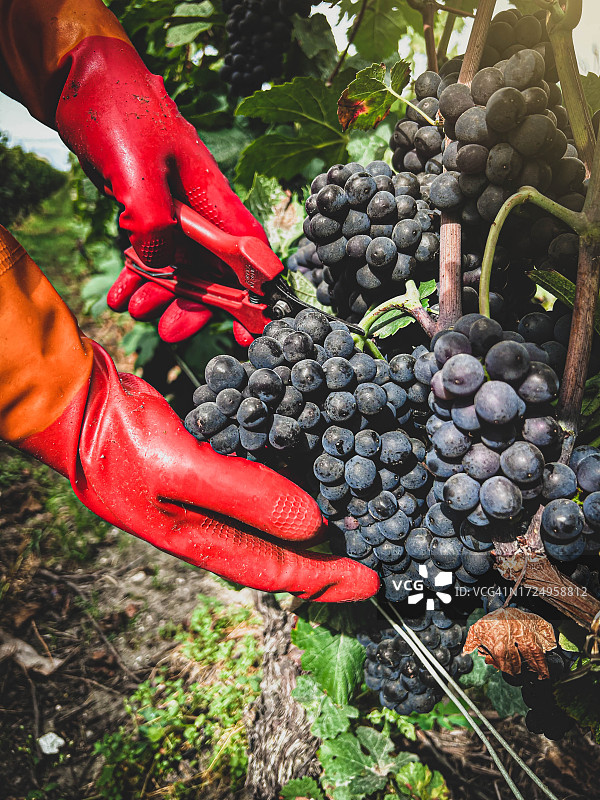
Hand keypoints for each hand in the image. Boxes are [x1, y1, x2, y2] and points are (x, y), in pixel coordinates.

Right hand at [21, 341, 379, 601]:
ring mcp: (205, 496)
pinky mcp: (206, 464)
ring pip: (270, 519)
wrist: (76, 404)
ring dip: (311, 521)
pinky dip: (290, 481)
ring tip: (352, 512)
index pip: (275, 571)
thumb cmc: (115, 442)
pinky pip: (258, 482)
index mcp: (200, 540)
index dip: (326, 579)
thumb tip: (311, 525)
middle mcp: (207, 525)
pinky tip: (310, 466)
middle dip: (326, 559)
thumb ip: (245, 496)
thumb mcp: (181, 470)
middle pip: (278, 552)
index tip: (371, 580)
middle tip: (374, 551)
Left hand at [56, 37, 265, 344]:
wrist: (81, 79)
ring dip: (159, 294)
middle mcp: (200, 209)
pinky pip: (147, 256)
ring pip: (178, 268)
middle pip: (213, 271)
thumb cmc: (119, 110)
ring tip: (134, 308)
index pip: (249, 251)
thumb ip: (152, 221)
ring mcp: (173, 212)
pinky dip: (134, 278)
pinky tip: (117, 295)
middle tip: (169, 331)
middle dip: (195, 305)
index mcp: (213, 195)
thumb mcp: (136, 168)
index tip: (253, 330)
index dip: (257, 293)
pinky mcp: (146, 213)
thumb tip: (159, 263)